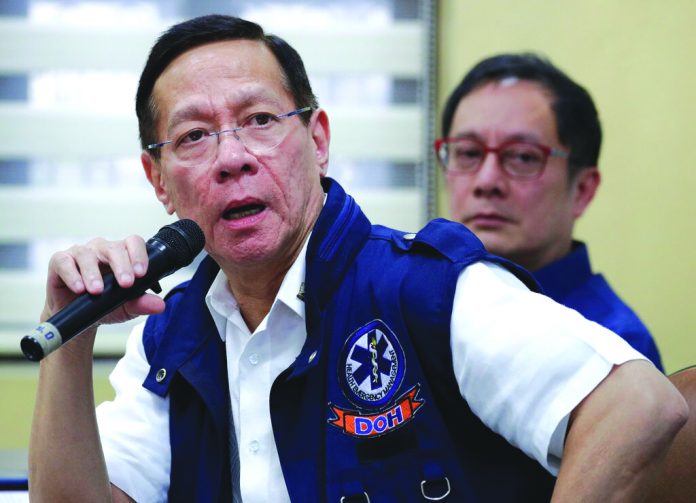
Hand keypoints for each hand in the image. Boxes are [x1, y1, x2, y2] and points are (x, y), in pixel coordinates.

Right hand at [42, 235, 165, 326]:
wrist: (79, 317)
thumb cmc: (105, 305)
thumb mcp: (126, 307)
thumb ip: (142, 304)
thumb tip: (160, 305)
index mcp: (122, 254)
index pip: (133, 243)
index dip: (139, 255)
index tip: (142, 274)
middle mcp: (102, 250)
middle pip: (114, 248)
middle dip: (121, 265)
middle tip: (126, 284)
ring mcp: (81, 253)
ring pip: (87, 254)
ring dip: (93, 273)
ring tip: (97, 291)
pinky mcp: (60, 261)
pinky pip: (65, 262)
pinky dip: (72, 275)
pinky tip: (79, 288)